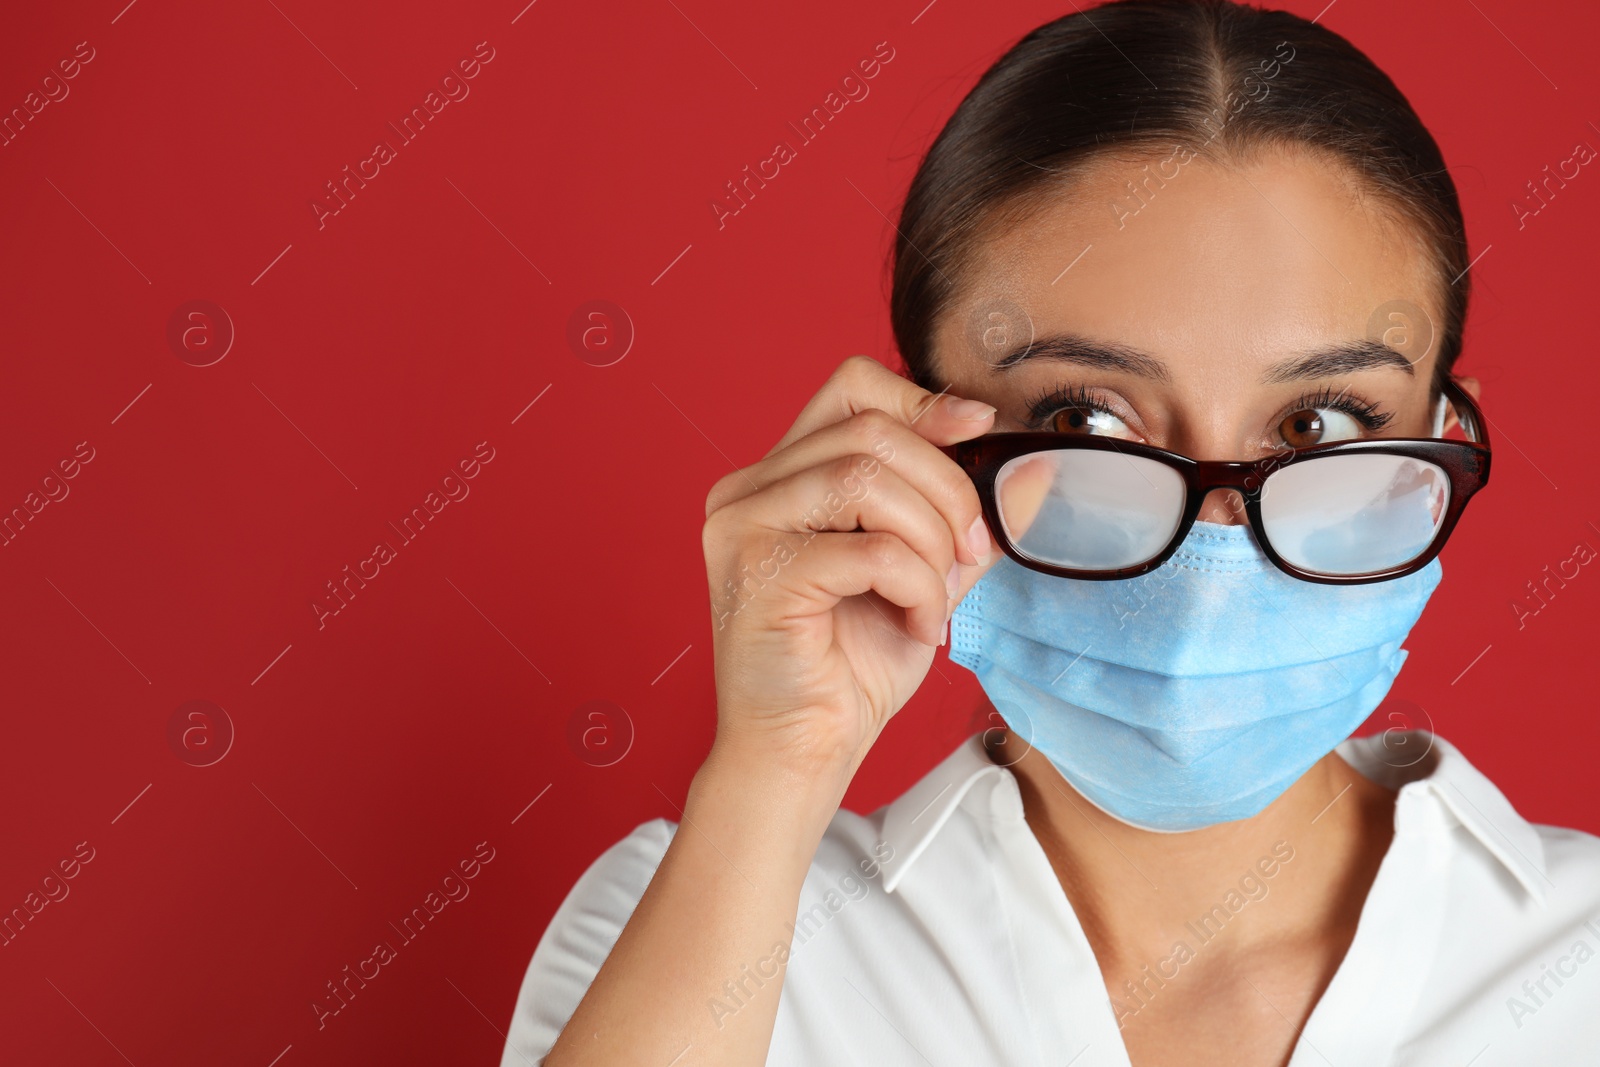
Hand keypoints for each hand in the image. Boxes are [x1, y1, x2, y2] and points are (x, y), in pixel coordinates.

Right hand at [700, 356, 999, 781]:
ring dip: (931, 539)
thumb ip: (966, 519)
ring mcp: (742, 526)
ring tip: (938, 595)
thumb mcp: (925, 575)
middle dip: (947, 487)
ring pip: (868, 478)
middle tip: (971, 552)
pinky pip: (869, 550)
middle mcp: (746, 489)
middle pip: (871, 429)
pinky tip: (917, 626)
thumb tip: (1034, 466)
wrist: (802, 755)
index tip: (978, 431)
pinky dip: (916, 587)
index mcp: (778, 477)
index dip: (923, 400)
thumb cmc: (849, 668)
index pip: (851, 387)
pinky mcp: (758, 573)